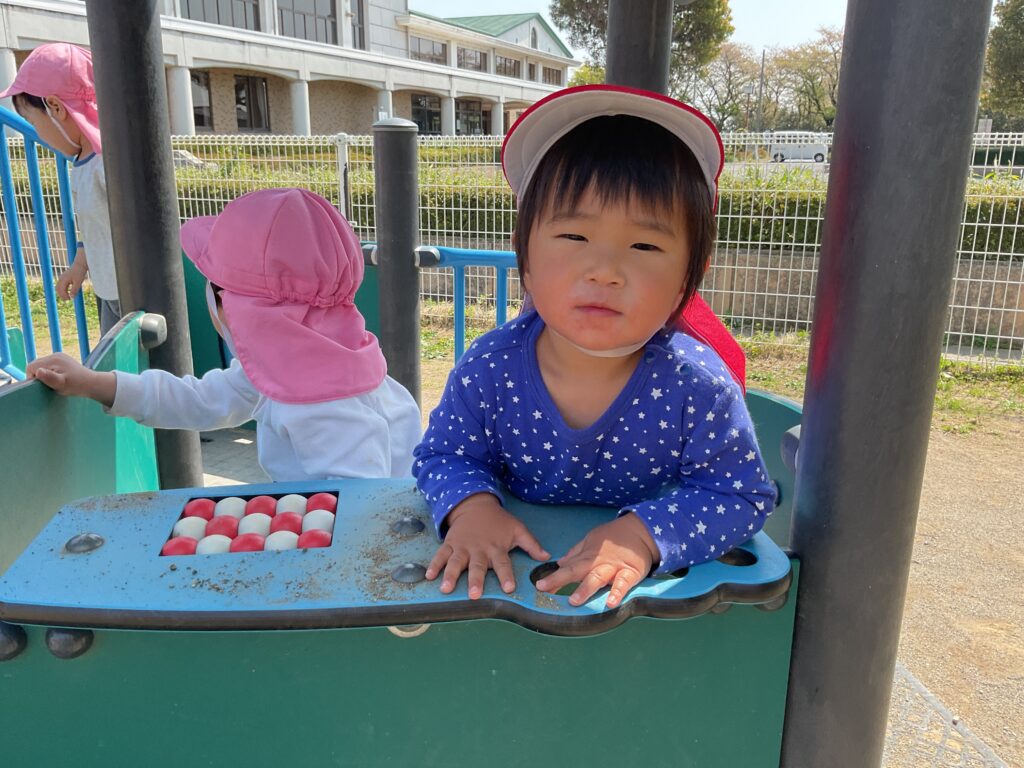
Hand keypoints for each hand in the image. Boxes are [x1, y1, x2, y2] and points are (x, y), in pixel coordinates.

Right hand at [25, 352, 115, 405]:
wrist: (93, 383)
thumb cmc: (76, 386)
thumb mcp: (62, 384)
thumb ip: (49, 378)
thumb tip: (39, 371)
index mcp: (53, 359)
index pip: (31, 367)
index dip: (32, 378)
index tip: (42, 386)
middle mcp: (55, 355)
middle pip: (36, 365)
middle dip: (38, 376)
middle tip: (49, 386)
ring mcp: (60, 356)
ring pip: (42, 366)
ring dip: (45, 375)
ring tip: (55, 382)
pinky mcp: (63, 360)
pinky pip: (49, 366)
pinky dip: (50, 373)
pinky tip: (59, 378)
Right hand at [56, 256, 87, 299]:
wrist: (80, 265)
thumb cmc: (79, 273)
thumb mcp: (78, 282)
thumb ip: (74, 290)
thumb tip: (71, 297)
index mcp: (63, 280)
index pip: (61, 290)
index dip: (64, 296)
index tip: (69, 299)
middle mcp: (61, 279)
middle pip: (58, 289)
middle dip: (61, 295)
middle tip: (67, 300)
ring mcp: (62, 278)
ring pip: (58, 287)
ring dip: (62, 293)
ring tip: (67, 297)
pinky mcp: (64, 278)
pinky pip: (61, 285)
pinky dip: (63, 289)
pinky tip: (68, 292)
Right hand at [426, 493, 549, 599]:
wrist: (475, 505)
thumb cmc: (498, 521)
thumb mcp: (517, 529)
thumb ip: (531, 544)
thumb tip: (547, 557)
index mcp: (496, 548)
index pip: (503, 564)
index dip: (506, 575)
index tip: (508, 588)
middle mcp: (478, 549)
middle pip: (477, 566)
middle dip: (475, 580)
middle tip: (474, 594)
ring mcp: (462, 547)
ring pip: (455, 562)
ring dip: (450, 575)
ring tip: (446, 588)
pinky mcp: (450, 544)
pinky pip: (440, 555)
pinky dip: (434, 565)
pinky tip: (429, 576)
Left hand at [536, 513, 659, 608]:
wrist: (640, 531)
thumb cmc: (614, 538)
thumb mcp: (591, 540)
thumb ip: (576, 553)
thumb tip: (560, 563)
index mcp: (587, 557)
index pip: (567, 568)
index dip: (553, 578)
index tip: (539, 586)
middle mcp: (597, 563)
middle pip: (576, 571)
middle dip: (560, 580)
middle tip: (545, 589)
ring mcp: (613, 568)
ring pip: (597, 578)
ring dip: (585, 589)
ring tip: (574, 600)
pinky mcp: (630, 573)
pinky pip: (623, 584)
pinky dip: (617, 592)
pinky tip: (611, 603)